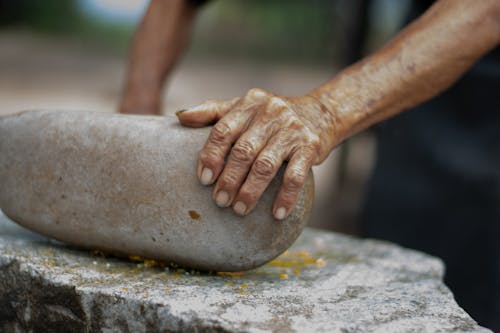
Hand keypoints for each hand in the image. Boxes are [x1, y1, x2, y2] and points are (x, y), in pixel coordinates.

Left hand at [176, 88, 339, 219]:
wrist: (321, 113)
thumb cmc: (272, 116)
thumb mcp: (244, 107)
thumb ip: (213, 111)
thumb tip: (180, 116)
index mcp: (250, 103)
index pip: (223, 130)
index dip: (211, 156)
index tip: (204, 179)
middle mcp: (271, 112)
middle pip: (243, 151)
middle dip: (229, 179)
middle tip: (220, 201)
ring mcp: (292, 130)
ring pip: (266, 165)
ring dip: (251, 191)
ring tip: (239, 209)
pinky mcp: (311, 146)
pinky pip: (296, 176)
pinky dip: (286, 197)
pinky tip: (277, 214)